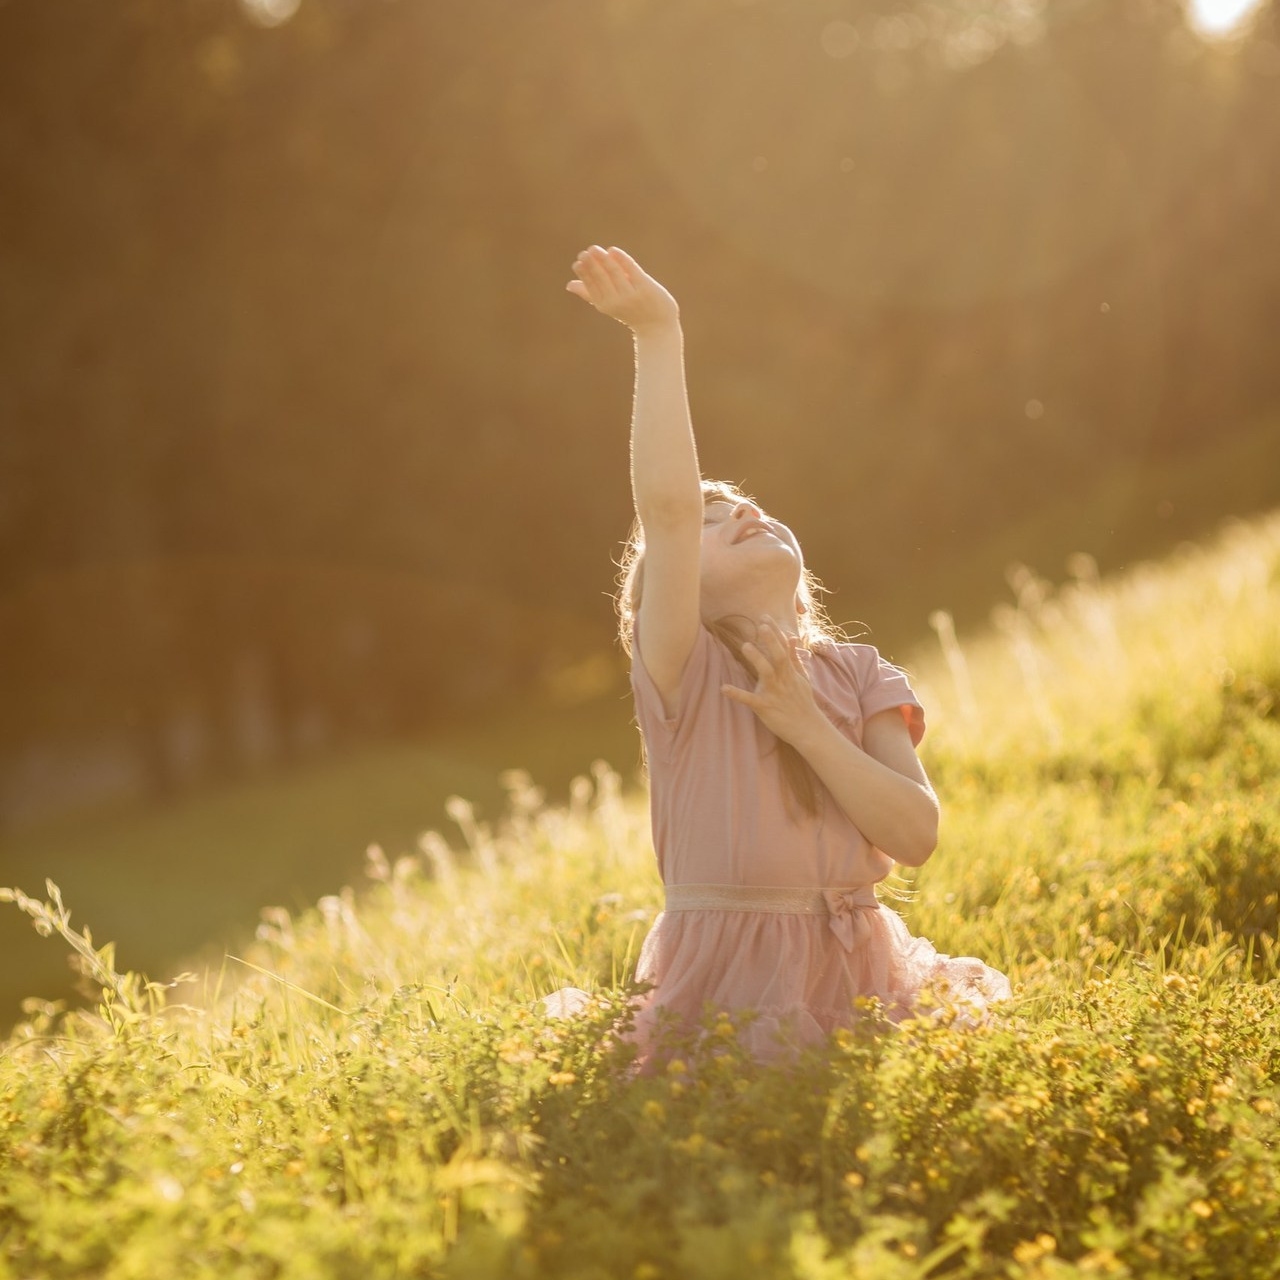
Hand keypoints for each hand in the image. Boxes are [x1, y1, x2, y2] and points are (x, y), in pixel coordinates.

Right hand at [566, 245, 679, 333]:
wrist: (656, 326)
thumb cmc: (629, 312)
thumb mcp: (608, 305)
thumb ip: (590, 293)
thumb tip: (569, 285)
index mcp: (605, 305)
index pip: (591, 286)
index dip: (584, 273)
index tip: (578, 261)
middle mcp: (617, 301)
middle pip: (601, 278)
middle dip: (591, 264)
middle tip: (585, 252)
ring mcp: (631, 294)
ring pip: (615, 272)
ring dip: (603, 259)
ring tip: (594, 249)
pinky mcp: (645, 287)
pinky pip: (631, 269)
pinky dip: (621, 258)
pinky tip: (612, 250)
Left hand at [720, 616, 826, 746]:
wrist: (808, 728)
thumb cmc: (802, 701)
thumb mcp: (802, 678)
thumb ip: (795, 658)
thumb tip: (793, 637)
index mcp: (790, 671)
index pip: (784, 647)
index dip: (775, 632)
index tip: (765, 617)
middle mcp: (783, 679)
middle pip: (779, 656)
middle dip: (771, 640)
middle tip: (761, 624)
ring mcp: (775, 693)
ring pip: (766, 673)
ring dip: (757, 659)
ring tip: (745, 645)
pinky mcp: (765, 707)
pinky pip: (750, 700)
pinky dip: (737, 694)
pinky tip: (723, 688)